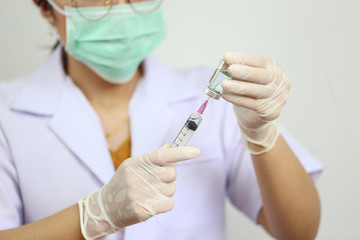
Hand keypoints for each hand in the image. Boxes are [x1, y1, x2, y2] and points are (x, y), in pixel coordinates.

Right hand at [78, 145, 199, 239]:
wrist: (104, 209)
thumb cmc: (122, 185)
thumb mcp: (132, 167)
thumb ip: (152, 158)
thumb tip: (171, 147)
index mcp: (135, 163)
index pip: (162, 155)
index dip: (181, 152)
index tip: (196, 151)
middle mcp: (137, 177)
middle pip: (171, 173)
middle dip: (168, 177)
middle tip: (155, 181)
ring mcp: (139, 194)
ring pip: (171, 189)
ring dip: (165, 191)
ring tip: (149, 194)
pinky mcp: (143, 209)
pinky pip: (169, 203)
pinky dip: (164, 204)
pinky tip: (152, 203)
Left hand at [221, 52, 289, 153]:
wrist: (255, 118)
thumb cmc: (250, 94)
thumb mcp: (246, 79)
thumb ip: (239, 72)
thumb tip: (223, 65)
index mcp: (275, 69)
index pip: (259, 61)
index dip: (243, 58)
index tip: (227, 57)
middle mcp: (280, 82)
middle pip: (262, 75)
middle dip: (245, 72)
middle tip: (230, 69)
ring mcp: (277, 97)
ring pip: (256, 90)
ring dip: (238, 87)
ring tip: (224, 84)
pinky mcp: (270, 111)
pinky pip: (251, 103)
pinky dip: (236, 99)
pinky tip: (225, 95)